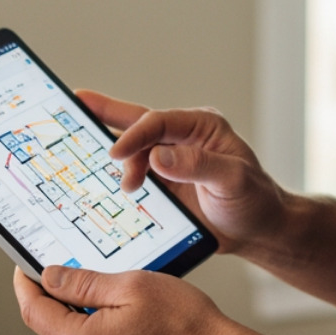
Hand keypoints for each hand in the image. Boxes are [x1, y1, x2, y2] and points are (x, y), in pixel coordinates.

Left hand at [14, 265, 237, 334]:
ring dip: (92, 320)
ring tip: (131, 305)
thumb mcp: (133, 286)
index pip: (33, 311)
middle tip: (97, 276)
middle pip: (57, 328)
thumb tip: (50, 276)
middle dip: (69, 300)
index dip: (26, 284)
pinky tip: (138, 327)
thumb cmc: (187, 326)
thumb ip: (83, 283)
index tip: (24, 268)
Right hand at [77, 90, 286, 254]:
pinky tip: (106, 185)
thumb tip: (158, 156)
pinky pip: (135, 173)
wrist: (259, 230)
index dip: (135, 135)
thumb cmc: (255, 200)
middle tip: (76, 104)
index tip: (115, 154)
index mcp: (202, 126)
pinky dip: (120, 177)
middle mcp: (183, 137)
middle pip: (139, 121)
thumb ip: (198, 165)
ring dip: (120, 162)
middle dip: (107, 113)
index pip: (159, 121)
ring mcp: (171, 158)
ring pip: (134, 148)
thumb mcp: (233, 181)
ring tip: (126, 187)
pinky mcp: (164, 182)